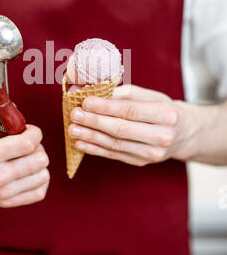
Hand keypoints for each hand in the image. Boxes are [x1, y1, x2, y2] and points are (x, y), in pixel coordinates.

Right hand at [0, 101, 49, 206]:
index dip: (35, 133)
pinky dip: (39, 180)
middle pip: (39, 160)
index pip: (27, 144)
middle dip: (38, 147)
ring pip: (43, 175)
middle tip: (27, 145)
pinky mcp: (6, 202)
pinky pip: (39, 192)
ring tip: (26, 158)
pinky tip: (28, 171)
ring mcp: (1, 192)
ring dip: (39, 163)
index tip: (30, 131)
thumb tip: (18, 111)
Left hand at [68, 84, 199, 165]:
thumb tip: (95, 91)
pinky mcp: (142, 163)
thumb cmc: (162, 109)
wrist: (183, 133)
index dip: (106, 107)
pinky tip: (80, 143)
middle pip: (121, 129)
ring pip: (115, 145)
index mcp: (165, 114)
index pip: (130, 111)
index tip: (86, 102)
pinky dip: (95, 149)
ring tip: (73, 129)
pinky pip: (114, 155)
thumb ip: (125, 93)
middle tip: (75, 115)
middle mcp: (161, 136)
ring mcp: (152, 153)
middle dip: (94, 122)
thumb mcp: (151, 96)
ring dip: (91, 137)